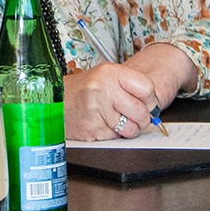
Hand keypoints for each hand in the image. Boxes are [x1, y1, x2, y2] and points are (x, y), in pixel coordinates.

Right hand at [61, 44, 196, 140]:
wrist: (55, 102)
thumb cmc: (81, 91)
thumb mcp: (105, 78)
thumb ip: (130, 88)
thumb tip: (154, 108)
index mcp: (110, 73)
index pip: (147, 88)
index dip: (150, 100)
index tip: (148, 104)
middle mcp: (103, 89)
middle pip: (141, 111)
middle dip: (142, 119)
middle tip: (135, 117)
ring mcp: (97, 109)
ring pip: (131, 128)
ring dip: (128, 129)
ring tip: (116, 120)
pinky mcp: (92, 128)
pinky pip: (115, 137)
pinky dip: (113, 135)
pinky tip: (103, 124)